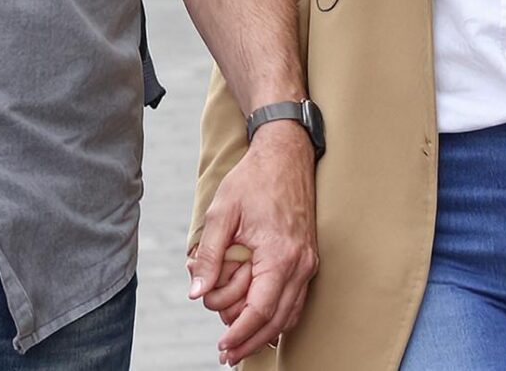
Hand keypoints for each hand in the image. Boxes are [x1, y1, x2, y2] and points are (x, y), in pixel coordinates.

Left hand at [187, 123, 317, 364]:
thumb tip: (197, 292)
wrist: (286, 155)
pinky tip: (258, 324)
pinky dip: (276, 315)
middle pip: (276, 320)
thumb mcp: (222, 213)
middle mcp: (301, 264)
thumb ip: (209, 256)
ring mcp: (308, 263)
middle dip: (249, 340)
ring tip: (235, 340)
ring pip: (288, 314)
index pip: (260, 310)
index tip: (222, 347)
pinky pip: (294, 299)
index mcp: (280, 254)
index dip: (240, 333)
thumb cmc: (253, 180)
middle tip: (225, 354)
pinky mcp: (307, 259)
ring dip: (262, 330)